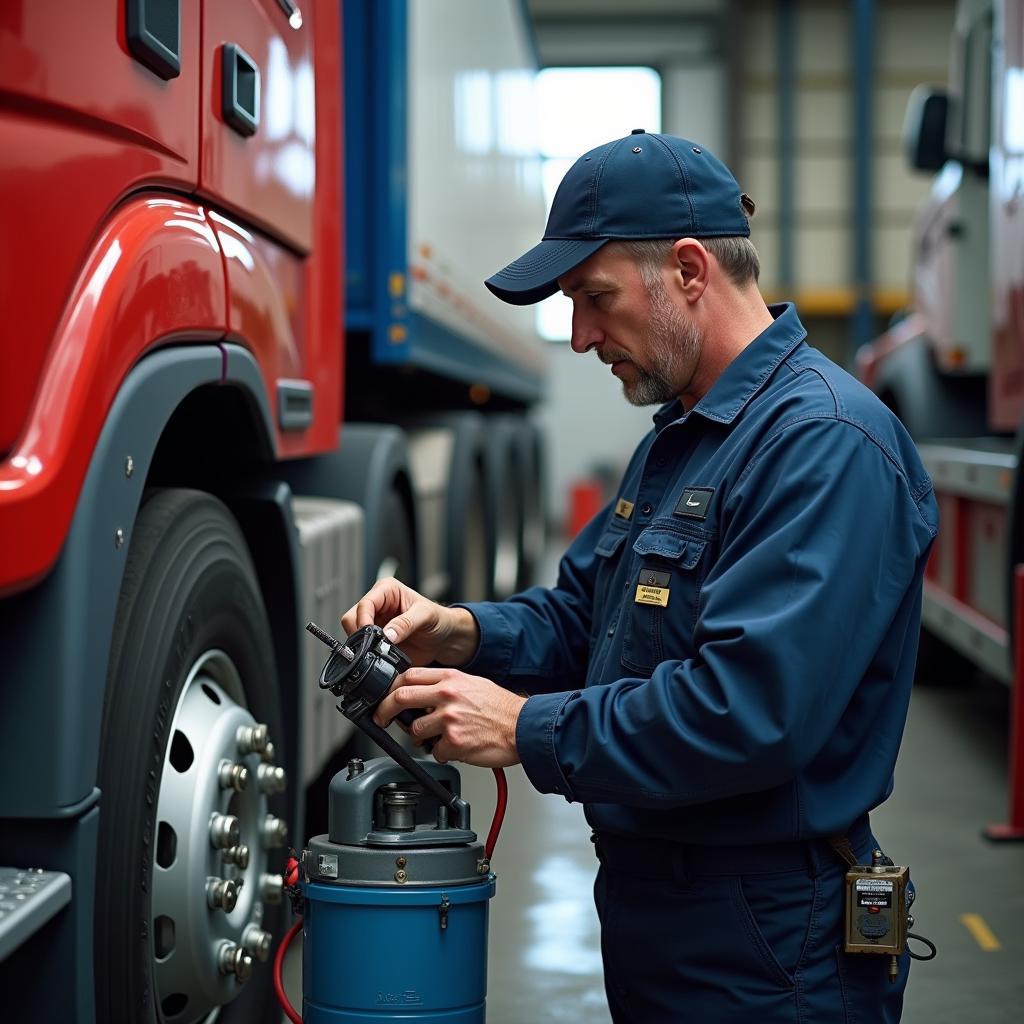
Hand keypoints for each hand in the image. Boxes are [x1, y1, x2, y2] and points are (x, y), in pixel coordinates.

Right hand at [340, 577, 479, 667]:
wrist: (445, 639)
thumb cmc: (438, 619)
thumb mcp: (426, 616)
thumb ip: (406, 623)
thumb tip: (387, 635)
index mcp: (386, 590)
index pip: (365, 604)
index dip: (364, 620)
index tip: (370, 636)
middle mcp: (377, 606)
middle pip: (352, 619)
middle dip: (360, 635)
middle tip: (374, 647)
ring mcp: (375, 624)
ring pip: (354, 635)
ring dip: (364, 646)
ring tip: (382, 653)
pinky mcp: (375, 640)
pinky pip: (362, 649)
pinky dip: (368, 655)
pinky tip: (381, 658)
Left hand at [373, 667, 525, 768]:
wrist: (523, 726)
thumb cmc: (500, 708)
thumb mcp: (471, 684)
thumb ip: (444, 686)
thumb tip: (420, 696)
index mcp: (450, 678)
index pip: (408, 676)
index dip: (391, 688)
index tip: (386, 698)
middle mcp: (447, 695)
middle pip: (400, 697)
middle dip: (385, 711)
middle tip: (383, 719)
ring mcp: (449, 718)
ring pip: (415, 730)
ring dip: (422, 738)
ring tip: (439, 738)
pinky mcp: (454, 741)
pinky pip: (436, 752)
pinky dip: (444, 753)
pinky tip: (458, 747)